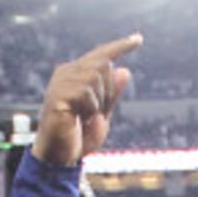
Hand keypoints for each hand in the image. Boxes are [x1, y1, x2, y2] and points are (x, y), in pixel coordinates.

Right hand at [35, 34, 140, 167]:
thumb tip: (125, 70)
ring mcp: (61, 82)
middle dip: (108, 92)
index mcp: (76, 74)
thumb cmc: (79, 136)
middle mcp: (66, 72)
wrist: (60, 157)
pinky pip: (86, 93)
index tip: (139, 39)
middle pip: (103, 64)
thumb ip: (112, 93)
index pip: (101, 55)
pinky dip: (90, 109)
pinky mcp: (58, 94)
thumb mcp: (102, 113)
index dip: (121, 46)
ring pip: (96, 77)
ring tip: (84, 117)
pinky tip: (77, 119)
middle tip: (95, 114)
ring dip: (98, 102)